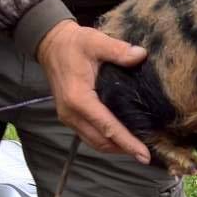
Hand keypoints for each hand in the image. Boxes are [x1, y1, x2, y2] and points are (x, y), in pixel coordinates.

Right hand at [37, 21, 150, 161]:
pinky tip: (120, 139)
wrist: (50, 44)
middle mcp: (71, 113)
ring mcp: (67, 117)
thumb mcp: (96, 41)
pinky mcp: (68, 116)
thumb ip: (118, 50)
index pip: (107, 127)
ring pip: (94, 142)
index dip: (127, 142)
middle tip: (146, 155)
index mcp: (79, 98)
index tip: (144, 155)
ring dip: (114, 148)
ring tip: (136, 149)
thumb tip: (141, 56)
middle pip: (101, 141)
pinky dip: (105, 141)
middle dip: (123, 150)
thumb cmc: (74, 43)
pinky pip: (88, 136)